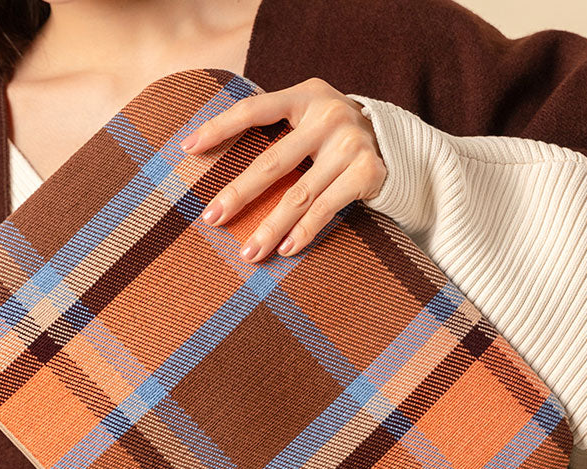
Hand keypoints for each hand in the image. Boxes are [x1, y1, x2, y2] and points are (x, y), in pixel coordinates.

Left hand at [179, 77, 386, 263]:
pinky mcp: (366, 172)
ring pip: (299, 195)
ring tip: (248, 253)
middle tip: (212, 218)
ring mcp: (350, 144)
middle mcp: (328, 116)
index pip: (253, 110)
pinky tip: (285, 249)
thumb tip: (214, 159)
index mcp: (305, 96)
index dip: (219, 128)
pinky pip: (327, 208)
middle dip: (239, 194)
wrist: (399, 145)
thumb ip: (276, 130)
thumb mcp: (309, 120)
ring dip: (270, 227)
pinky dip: (304, 232)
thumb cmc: (335, 138)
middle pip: (273, 162)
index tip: (187, 149)